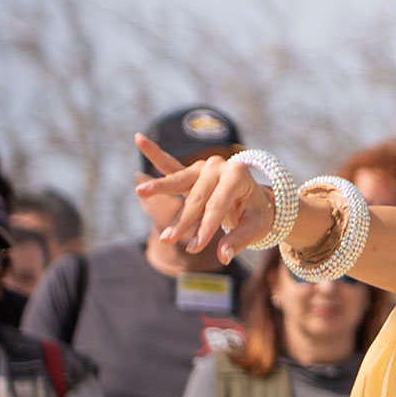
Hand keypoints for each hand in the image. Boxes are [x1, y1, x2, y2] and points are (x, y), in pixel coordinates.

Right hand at [133, 136, 272, 263]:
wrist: (256, 198)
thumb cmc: (256, 213)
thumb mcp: (256, 228)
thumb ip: (238, 241)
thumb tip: (223, 256)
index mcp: (238, 175)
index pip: (217, 206)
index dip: (206, 228)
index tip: (195, 247)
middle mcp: (219, 166)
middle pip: (197, 197)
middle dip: (184, 220)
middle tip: (169, 240)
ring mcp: (203, 166)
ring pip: (180, 181)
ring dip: (161, 190)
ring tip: (140, 191)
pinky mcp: (191, 171)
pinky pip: (170, 164)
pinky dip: (155, 154)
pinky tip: (139, 139)